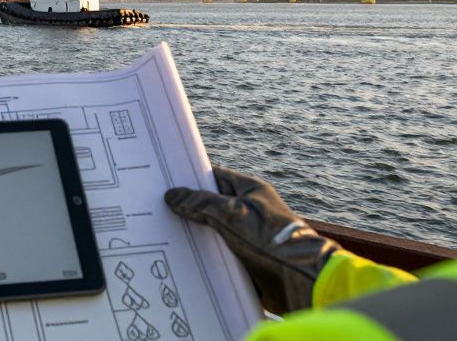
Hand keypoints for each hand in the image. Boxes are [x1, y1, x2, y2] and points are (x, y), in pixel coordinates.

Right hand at [164, 166, 337, 314]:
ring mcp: (246, 236)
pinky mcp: (244, 259)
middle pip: (210, 205)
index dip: (191, 177)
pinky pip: (217, 254)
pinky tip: (181, 257)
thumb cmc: (270, 239)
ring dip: (193, 235)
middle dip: (187, 208)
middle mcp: (248, 211)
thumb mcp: (232, 214)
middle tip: (157, 208)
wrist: (299, 280)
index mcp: (250, 191)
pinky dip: (203, 256)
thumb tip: (172, 196)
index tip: (166, 179)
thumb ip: (201, 204)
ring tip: (163, 233)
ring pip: (212, 231)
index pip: (215, 176)